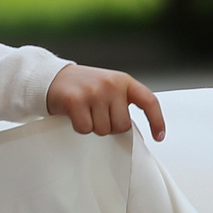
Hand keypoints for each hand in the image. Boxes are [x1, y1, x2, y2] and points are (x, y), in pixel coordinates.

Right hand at [46, 65, 164, 140]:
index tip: (158, 136)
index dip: (157, 120)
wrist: (53, 77)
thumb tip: (136, 130)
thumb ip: (123, 103)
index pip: (149, 101)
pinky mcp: (75, 101)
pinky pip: (85, 129)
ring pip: (103, 130)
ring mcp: (93, 92)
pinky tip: (76, 114)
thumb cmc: (83, 85)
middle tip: (98, 114)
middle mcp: (111, 84)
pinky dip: (80, 127)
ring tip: (86, 111)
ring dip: (94, 126)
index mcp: (123, 81)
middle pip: (122, 125)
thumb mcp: (109, 87)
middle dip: (111, 126)